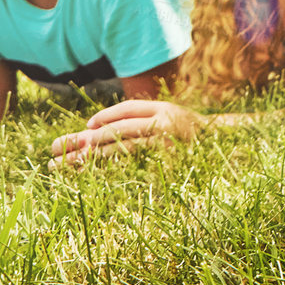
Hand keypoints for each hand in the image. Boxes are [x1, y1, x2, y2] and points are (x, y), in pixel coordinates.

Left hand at [48, 100, 200, 166]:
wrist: (220, 147)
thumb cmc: (186, 133)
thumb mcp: (167, 118)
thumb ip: (138, 120)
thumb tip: (95, 129)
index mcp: (163, 111)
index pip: (130, 110)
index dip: (107, 116)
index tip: (88, 126)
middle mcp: (165, 125)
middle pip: (120, 130)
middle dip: (90, 139)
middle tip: (64, 147)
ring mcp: (166, 146)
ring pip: (123, 150)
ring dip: (95, 157)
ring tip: (71, 163)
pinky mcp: (165, 165)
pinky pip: (132, 168)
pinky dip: (111, 171)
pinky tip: (95, 174)